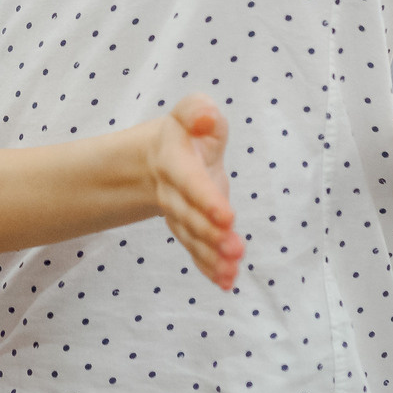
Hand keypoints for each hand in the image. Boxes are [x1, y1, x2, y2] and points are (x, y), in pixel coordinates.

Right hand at [145, 94, 241, 287]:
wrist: (158, 157)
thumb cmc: (185, 132)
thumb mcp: (190, 110)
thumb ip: (198, 110)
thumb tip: (205, 119)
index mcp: (174, 160)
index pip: (190, 181)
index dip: (206, 199)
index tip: (227, 217)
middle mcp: (173, 192)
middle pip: (189, 216)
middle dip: (211, 235)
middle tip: (235, 250)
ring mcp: (179, 214)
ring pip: (192, 238)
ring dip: (211, 257)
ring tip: (231, 272)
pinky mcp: (190, 230)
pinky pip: (196, 252)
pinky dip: (209, 268)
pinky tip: (226, 282)